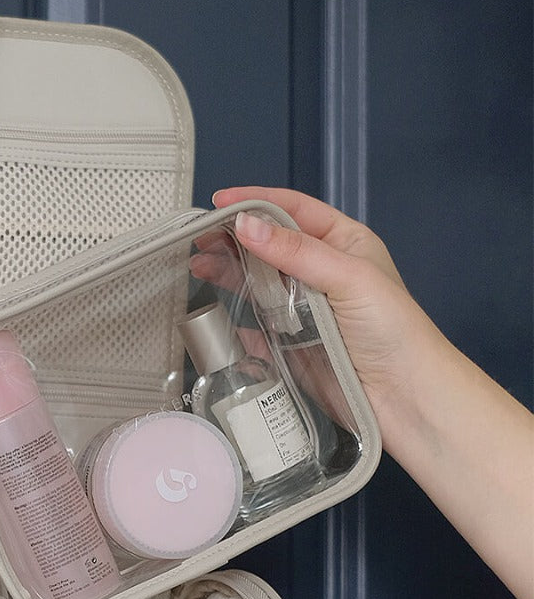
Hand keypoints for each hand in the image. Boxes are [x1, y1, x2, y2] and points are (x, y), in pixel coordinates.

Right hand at [211, 186, 433, 428]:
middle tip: (199, 236)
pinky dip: (232, 316)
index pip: (293, 211)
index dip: (256, 202)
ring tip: (197, 264)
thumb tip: (246, 225)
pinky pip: (253, 324)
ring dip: (227, 271)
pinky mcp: (288, 343)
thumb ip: (296, 252)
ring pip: (257, 281)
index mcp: (343, 244)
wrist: (401, 397)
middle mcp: (321, 272)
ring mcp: (302, 308)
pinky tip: (213, 308)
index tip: (220, 201)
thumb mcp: (348, 277)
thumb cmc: (392, 330)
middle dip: (233, 237)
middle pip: (269, 245)